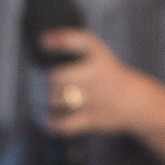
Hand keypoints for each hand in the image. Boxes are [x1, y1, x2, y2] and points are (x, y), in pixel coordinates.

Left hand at [42, 29, 156, 137]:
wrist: (132, 100)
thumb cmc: (105, 74)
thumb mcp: (96, 52)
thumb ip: (72, 44)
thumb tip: (41, 43)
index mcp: (98, 54)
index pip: (82, 41)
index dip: (59, 39)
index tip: (42, 41)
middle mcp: (96, 75)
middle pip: (58, 77)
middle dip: (39, 79)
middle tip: (32, 79)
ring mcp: (94, 99)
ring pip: (58, 100)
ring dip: (39, 100)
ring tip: (34, 98)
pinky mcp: (91, 119)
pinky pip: (65, 124)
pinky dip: (50, 122)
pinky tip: (41, 117)